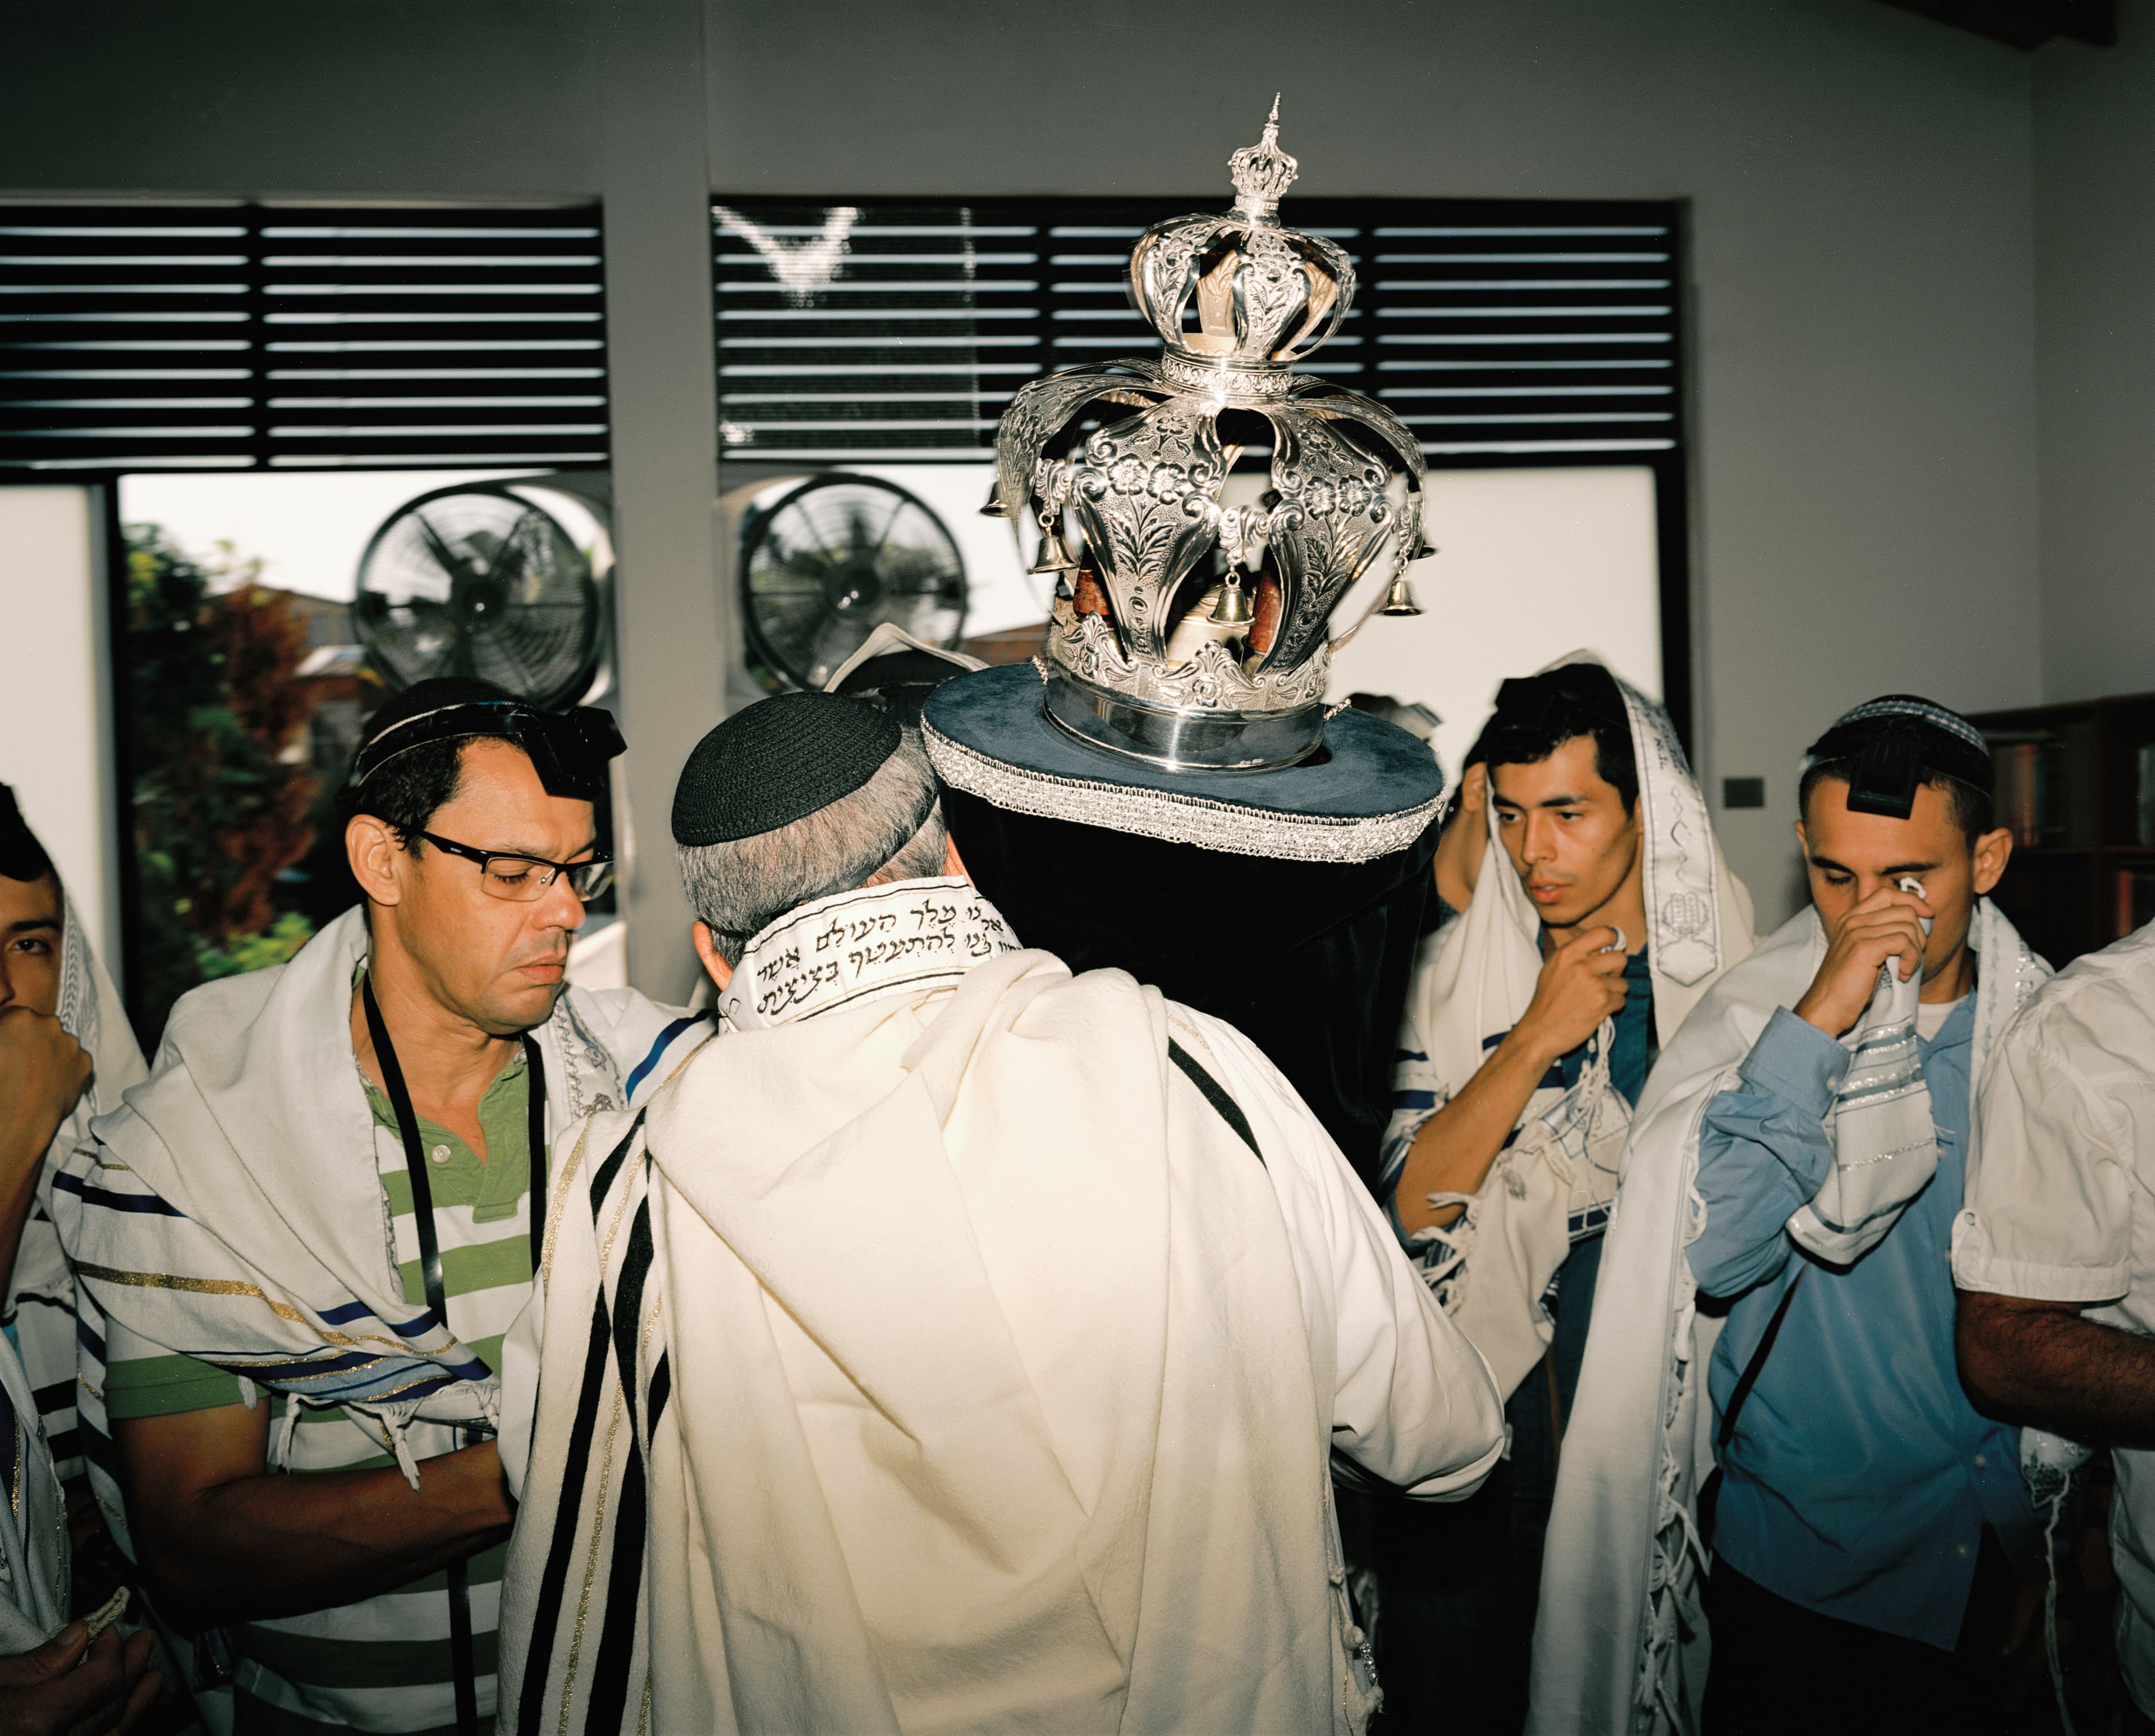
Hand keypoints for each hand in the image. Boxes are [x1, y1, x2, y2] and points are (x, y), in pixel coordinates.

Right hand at [0, 1010, 90, 1183]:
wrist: (13, 1120)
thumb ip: (2, 1025)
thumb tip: (6, 1016)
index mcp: (21, 1016)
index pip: (17, 1016)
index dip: (11, 1033)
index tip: (7, 1048)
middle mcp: (51, 1024)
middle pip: (42, 1025)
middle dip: (33, 1039)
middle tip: (20, 1063)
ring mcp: (71, 1043)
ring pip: (61, 1042)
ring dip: (52, 1052)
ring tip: (35, 1077)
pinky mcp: (85, 1062)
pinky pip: (76, 1060)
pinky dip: (67, 1069)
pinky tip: (50, 1084)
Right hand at [0, 1623, 160, 1735]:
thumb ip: (40, 1661)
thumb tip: (81, 1633)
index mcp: (41, 1719)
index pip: (104, 1680)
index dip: (112, 1650)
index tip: (107, 1630)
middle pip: (113, 1705)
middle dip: (133, 1669)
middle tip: (146, 1641)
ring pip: (113, 1732)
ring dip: (136, 1702)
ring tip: (153, 1679)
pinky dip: (117, 1728)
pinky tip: (126, 1714)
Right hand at [1511, 926, 1630, 1065]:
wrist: (1540, 1031)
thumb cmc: (1546, 1001)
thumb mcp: (1553, 968)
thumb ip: (1575, 955)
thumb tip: (1602, 947)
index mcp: (1568, 953)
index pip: (1604, 933)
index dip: (1613, 941)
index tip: (1611, 949)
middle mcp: (1582, 966)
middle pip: (1620, 958)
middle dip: (1616, 970)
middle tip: (1606, 978)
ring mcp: (1594, 985)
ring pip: (1623, 982)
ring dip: (1614, 991)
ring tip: (1598, 998)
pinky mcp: (1602, 1004)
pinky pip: (1621, 1000)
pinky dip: (1613, 1006)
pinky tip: (1598, 1009)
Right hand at [1794, 884, 1933, 1037]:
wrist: (1827, 1007)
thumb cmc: (1848, 987)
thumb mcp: (1865, 954)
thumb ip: (1882, 936)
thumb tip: (1916, 928)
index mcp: (1851, 919)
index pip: (1888, 894)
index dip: (1913, 901)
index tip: (1927, 917)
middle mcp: (1853, 920)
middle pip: (1904, 909)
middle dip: (1920, 934)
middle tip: (1913, 957)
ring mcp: (1857, 932)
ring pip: (1908, 926)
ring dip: (1917, 950)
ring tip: (1906, 968)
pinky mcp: (1865, 948)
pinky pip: (1904, 942)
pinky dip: (1911, 959)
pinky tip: (1903, 974)